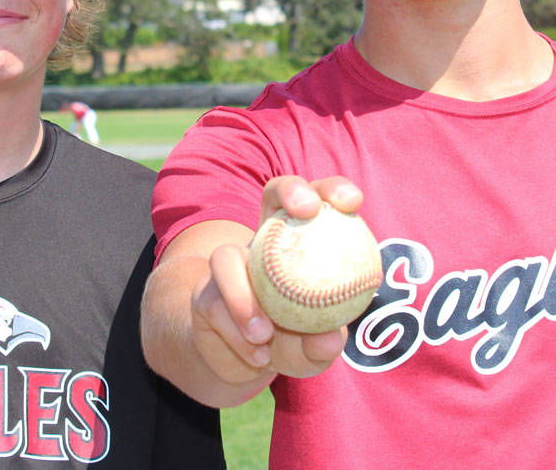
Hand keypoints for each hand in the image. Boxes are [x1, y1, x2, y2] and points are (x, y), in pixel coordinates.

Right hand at [189, 175, 364, 385]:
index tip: (352, 203)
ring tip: (264, 332)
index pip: (317, 201)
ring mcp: (228, 265)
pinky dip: (239, 337)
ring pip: (225, 257)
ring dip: (244, 296)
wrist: (241, 365)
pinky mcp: (203, 294)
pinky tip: (258, 358)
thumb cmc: (289, 345)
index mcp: (299, 243)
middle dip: (290, 190)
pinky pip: (216, 307)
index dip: (331, 190)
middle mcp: (263, 242)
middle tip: (307, 211)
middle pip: (272, 192)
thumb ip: (321, 344)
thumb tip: (331, 336)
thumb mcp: (311, 351)